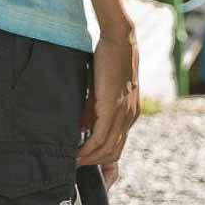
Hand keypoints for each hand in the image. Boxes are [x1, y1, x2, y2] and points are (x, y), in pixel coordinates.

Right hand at [79, 18, 141, 169]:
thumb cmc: (110, 62)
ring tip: (73, 160)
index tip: (86, 161)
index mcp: (130, 113)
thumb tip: (83, 128)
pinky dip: (88, 148)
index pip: (118, 145)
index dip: (102, 158)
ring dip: (89, 158)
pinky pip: (100, 137)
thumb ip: (95, 111)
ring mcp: (124, 113)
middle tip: (76, 164)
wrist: (120, 41)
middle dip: (94, 163)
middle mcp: (130, 116)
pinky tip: (77, 151)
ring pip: (107, 149)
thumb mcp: (103, 91)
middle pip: (114, 152)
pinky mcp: (113, 107)